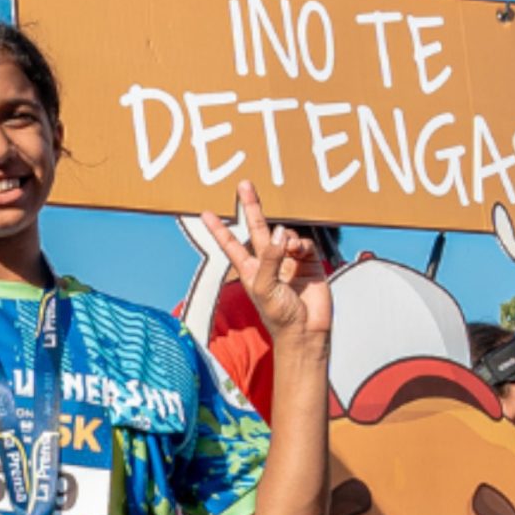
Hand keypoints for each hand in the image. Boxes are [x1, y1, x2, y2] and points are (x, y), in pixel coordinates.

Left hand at [203, 180, 330, 341]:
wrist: (305, 331)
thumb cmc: (279, 316)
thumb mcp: (265, 288)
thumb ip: (270, 258)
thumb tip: (281, 232)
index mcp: (250, 269)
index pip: (231, 245)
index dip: (219, 229)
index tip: (206, 213)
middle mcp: (268, 262)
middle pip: (257, 228)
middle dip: (251, 206)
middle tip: (244, 184)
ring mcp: (288, 261)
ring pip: (284, 234)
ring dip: (285, 236)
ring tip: (289, 248)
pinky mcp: (308, 263)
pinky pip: (303, 243)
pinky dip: (300, 244)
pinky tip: (299, 251)